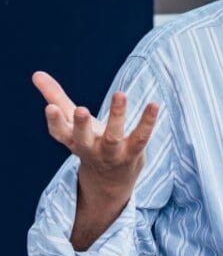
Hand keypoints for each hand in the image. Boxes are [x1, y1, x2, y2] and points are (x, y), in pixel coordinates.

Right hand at [33, 71, 157, 204]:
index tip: (50, 107)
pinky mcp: (133, 153)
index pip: (59, 133)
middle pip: (83, 139)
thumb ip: (55, 97)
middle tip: (81, 109)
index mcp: (72, 140)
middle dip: (81, 124)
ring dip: (116, 116)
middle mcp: (90, 149)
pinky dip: (147, 121)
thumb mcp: (71, 122)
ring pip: (113, 137)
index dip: (54, 121)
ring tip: (120, 94)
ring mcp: (112, 153)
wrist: (109, 182)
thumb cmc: (88, 142)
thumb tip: (36, 73)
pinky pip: (141, 137)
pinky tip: (154, 104)